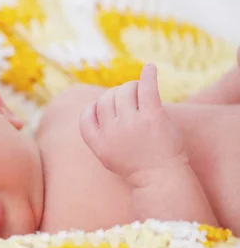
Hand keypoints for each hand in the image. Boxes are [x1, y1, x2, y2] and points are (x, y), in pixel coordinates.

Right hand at [79, 64, 186, 182]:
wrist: (161, 179)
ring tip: (142, 94)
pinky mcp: (153, 117)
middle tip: (131, 102)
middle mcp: (111, 131)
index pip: (87, 113)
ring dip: (133, 88)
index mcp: (97, 142)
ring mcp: (131, 123)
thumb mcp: (106, 155)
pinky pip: (147, 88)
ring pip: (125, 90)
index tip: (108, 108)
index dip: (96, 106)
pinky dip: (148, 75)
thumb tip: (96, 103)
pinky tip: (150, 68)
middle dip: (118, 95)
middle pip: (107, 98)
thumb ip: (97, 133)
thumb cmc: (136, 166)